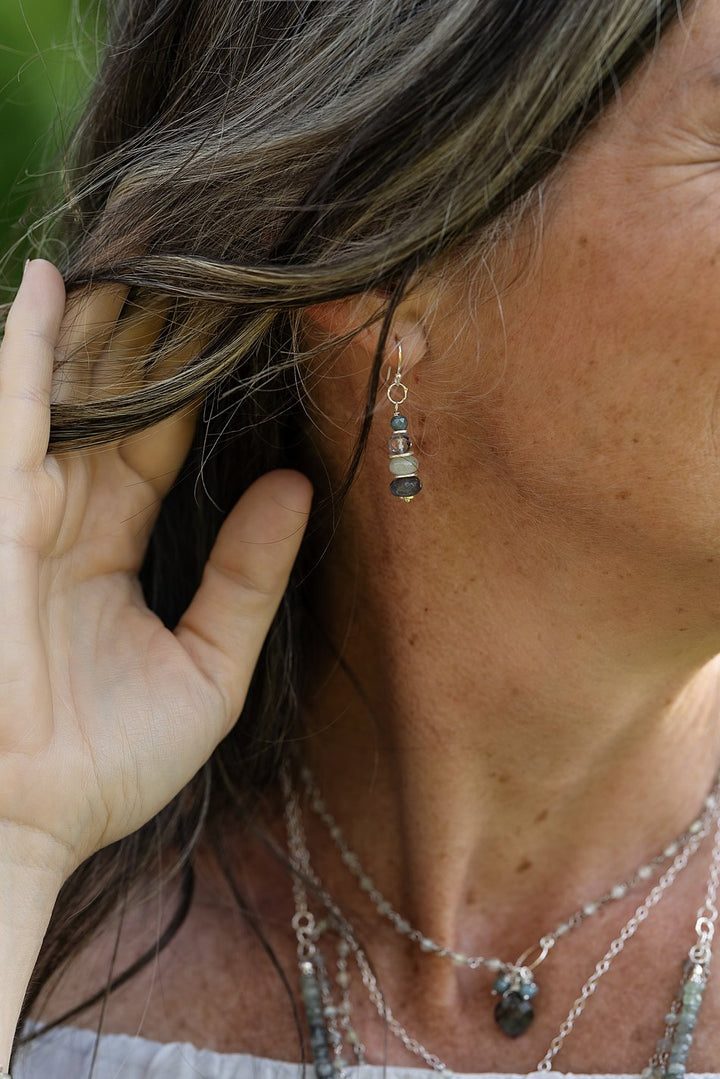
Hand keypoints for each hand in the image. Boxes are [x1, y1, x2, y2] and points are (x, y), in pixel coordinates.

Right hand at [0, 260, 311, 881]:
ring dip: (95, 322)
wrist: (26, 824)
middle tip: (193, 260)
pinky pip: (9, 414)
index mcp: (111, 546)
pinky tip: (46, 281)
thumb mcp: (208, 667)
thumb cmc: (108, 765)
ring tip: (142, 249)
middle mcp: (64, 515)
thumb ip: (249, 577)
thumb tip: (297, 487)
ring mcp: (19, 509)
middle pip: (112, 401)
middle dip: (145, 333)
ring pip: (63, 390)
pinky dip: (20, 347)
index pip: (158, 441)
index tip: (237, 326)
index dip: (193, 385)